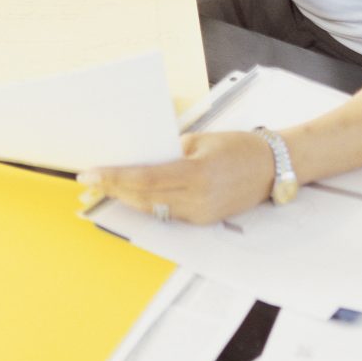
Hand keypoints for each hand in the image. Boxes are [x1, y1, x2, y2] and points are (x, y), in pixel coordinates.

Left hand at [79, 132, 274, 224]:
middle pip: (143, 197)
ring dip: (126, 198)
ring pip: (152, 208)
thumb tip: (142, 159)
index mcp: (197, 174)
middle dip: (113, 189)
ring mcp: (201, 214)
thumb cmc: (239, 146)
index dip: (114, 178)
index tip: (90, 174)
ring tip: (102, 189)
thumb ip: (171, 152)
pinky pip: (168, 212)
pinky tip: (131, 194)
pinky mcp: (204, 220)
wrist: (273, 166)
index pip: (145, 179)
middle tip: (88, 183)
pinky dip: (147, 203)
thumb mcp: (201, 140)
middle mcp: (197, 199)